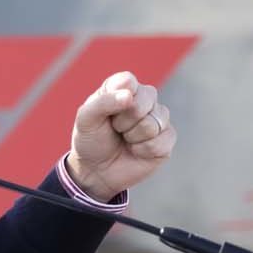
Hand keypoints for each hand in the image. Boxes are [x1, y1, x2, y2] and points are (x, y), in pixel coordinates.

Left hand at [64, 71, 176, 202]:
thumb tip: (129, 96)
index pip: (129, 81)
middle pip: (146, 99)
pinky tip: (136, 150)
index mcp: (123, 87)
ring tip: (125, 139)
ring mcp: (158, 118)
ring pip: (154, 122)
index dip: (118, 98)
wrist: (96, 171)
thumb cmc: (91, 140)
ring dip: (133, 136)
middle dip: (125, 120)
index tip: (107, 114)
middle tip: (116, 129)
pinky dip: (144, 149)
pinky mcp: (167, 138)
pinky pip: (163, 140)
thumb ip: (103, 102)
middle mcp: (144, 98)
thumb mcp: (86, 119)